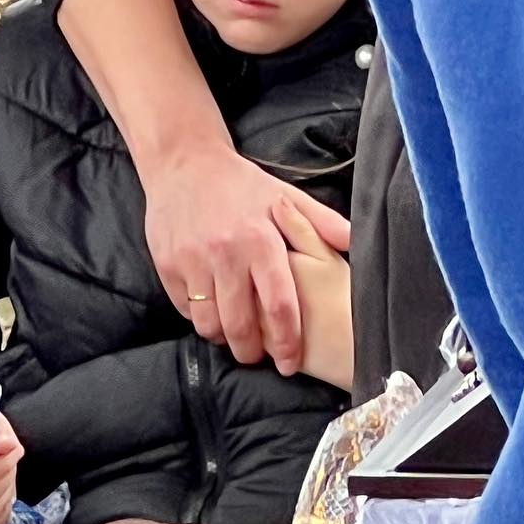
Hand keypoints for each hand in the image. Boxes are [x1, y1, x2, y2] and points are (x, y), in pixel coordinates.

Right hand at [143, 143, 350, 375]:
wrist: (184, 161)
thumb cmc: (240, 183)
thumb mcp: (284, 195)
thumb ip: (321, 221)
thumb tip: (356, 242)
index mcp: (260, 240)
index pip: (279, 307)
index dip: (287, 343)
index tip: (290, 363)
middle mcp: (225, 253)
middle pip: (240, 326)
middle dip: (252, 352)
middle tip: (259, 355)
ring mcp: (191, 260)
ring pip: (209, 324)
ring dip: (223, 337)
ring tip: (233, 333)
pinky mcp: (167, 264)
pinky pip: (184, 308)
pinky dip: (199, 316)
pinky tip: (210, 308)